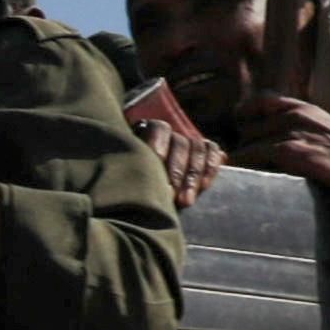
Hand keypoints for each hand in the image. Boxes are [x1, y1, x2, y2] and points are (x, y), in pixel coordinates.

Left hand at [122, 79, 225, 202]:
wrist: (150, 184)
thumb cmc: (129, 180)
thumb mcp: (125, 172)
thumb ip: (127, 171)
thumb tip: (117, 179)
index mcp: (147, 131)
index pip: (158, 128)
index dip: (158, 142)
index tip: (156, 160)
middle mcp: (170, 132)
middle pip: (180, 141)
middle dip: (177, 169)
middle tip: (171, 193)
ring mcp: (188, 140)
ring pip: (197, 147)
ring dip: (194, 175)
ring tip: (186, 201)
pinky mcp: (204, 149)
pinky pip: (212, 151)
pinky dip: (210, 167)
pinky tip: (205, 186)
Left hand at [223, 92, 329, 195]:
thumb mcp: (325, 128)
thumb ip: (302, 125)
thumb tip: (280, 132)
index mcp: (303, 107)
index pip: (261, 100)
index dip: (246, 113)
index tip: (241, 125)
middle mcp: (294, 114)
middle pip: (249, 123)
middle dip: (245, 140)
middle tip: (245, 155)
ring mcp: (290, 131)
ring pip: (247, 139)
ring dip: (243, 154)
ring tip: (245, 167)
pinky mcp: (288, 151)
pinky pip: (251, 154)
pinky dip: (242, 163)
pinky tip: (241, 172)